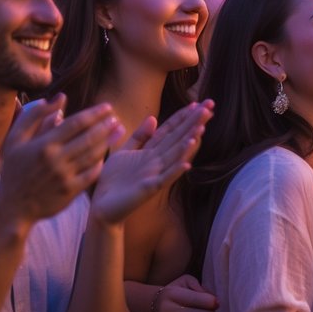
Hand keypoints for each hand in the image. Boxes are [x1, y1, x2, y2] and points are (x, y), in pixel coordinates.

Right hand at [0, 96, 124, 223]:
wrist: (14, 206)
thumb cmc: (14, 169)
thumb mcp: (15, 140)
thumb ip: (35, 116)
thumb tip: (60, 98)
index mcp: (44, 144)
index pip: (76, 124)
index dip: (94, 114)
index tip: (107, 107)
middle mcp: (56, 159)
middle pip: (88, 138)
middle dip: (106, 126)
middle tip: (116, 118)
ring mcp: (65, 176)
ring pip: (93, 155)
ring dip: (108, 142)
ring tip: (118, 131)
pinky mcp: (70, 191)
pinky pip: (92, 174)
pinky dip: (100, 163)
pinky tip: (106, 154)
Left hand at [91, 101, 212, 225]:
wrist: (102, 208)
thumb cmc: (113, 182)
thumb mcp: (124, 152)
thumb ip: (139, 137)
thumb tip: (153, 118)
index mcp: (150, 152)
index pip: (170, 130)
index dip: (183, 116)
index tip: (197, 103)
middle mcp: (156, 161)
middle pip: (177, 138)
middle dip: (193, 123)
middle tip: (210, 108)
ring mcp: (154, 174)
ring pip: (174, 155)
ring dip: (188, 143)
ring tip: (201, 128)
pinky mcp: (148, 189)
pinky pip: (164, 178)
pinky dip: (176, 171)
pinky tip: (187, 163)